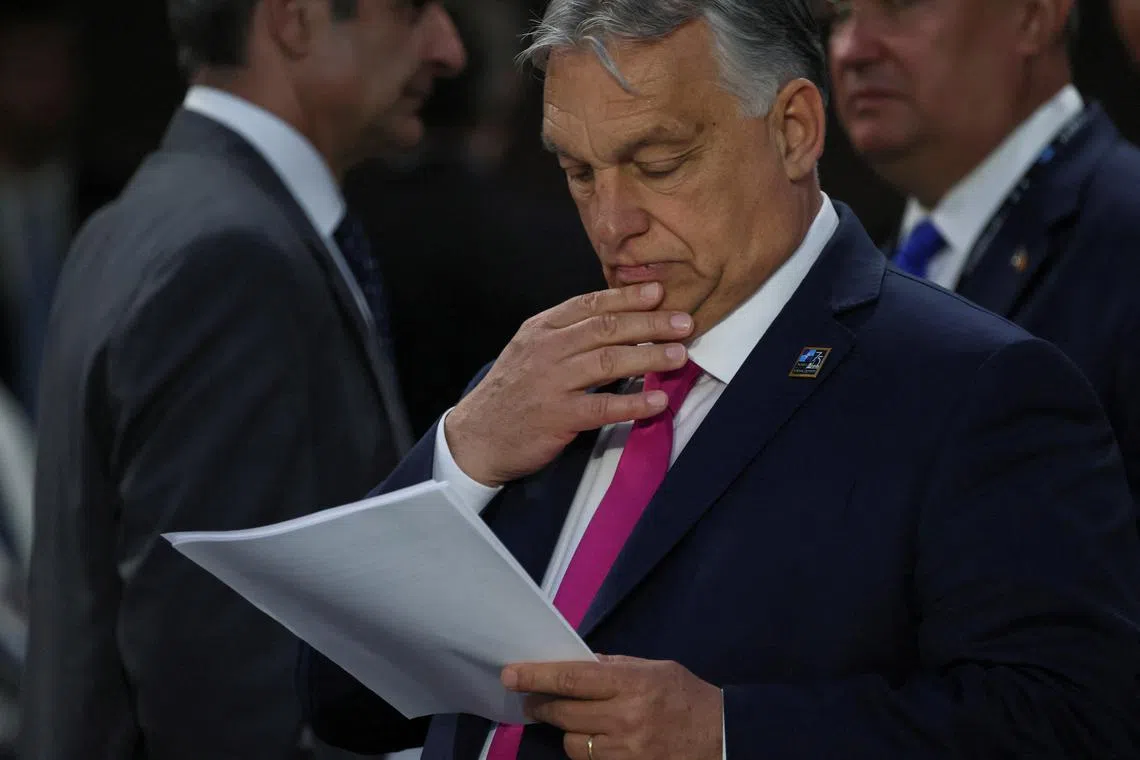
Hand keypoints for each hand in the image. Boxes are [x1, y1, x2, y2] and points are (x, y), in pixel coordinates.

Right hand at [444, 283, 693, 486]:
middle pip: (605, 329)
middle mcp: (547, 350)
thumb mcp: (530, 350)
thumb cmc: (512, 392)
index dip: (628, 298)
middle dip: (649, 323)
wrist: (476, 435)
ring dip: (649, 356)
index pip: (590, 305)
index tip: (659, 293)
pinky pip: (603, 407)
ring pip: (608, 362)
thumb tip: (616, 319)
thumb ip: (566, 333)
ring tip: (680, 355)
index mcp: (542, 329)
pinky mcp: (558, 416)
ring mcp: (552, 383)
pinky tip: (657, 401)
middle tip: (684, 322)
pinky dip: (634, 403)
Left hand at [503, 655, 722, 759]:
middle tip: (529, 699)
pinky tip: (589, 737)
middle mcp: (626, 717)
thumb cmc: (687, 696)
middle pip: (564, 713)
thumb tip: (576, 663)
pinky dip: (584, 748)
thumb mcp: (654, 668)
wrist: (722, 736)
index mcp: (632, 683)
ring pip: (572, 742)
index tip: (511, 674)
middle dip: (541, 705)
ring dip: (563, 729)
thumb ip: (614, 667)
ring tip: (565, 718)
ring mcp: (626, 749)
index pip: (572, 679)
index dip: (537, 676)